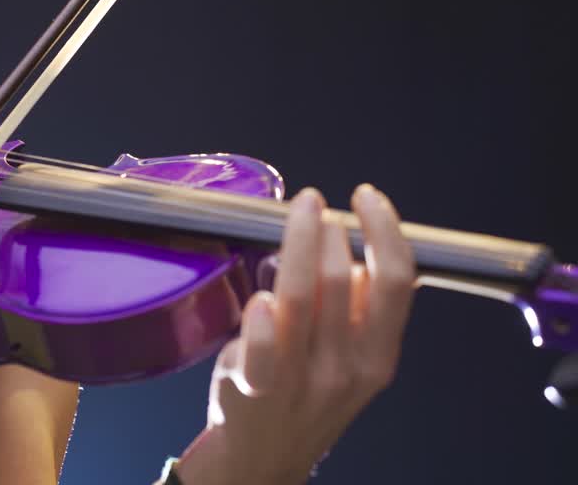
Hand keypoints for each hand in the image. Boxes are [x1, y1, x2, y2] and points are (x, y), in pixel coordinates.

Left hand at [177, 184, 415, 484]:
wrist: (265, 454)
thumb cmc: (306, 390)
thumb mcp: (352, 358)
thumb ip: (362, 310)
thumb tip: (364, 252)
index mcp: (378, 357)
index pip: (396, 282)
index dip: (385, 230)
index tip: (366, 196)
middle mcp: (345, 368)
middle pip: (343, 279)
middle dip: (326, 230)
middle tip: (311, 207)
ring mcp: (300, 380)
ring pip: (300, 297)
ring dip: (297, 244)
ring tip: (295, 218)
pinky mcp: (254, 388)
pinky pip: (263, 349)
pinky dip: (263, 318)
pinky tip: (261, 293)